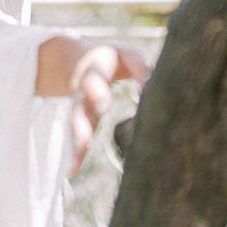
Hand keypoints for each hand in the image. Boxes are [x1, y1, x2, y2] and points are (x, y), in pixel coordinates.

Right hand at [67, 40, 150, 176]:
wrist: (73, 61)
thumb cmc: (111, 59)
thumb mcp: (126, 55)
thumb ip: (140, 67)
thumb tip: (153, 86)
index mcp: (95, 67)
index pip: (99, 75)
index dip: (107, 84)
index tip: (116, 97)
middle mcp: (84, 87)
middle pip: (84, 99)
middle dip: (90, 106)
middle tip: (100, 109)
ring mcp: (80, 106)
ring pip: (78, 120)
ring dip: (79, 137)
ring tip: (78, 155)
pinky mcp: (81, 122)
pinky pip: (77, 139)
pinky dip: (76, 155)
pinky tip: (73, 170)